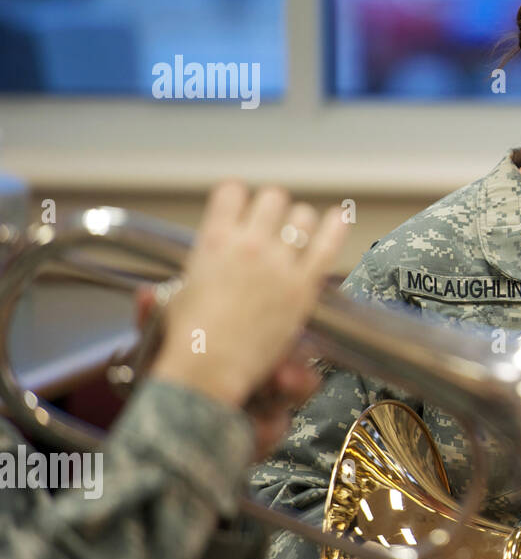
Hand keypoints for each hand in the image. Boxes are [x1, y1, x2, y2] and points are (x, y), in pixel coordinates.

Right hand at [149, 182, 346, 457]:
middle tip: (273, 227)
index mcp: (212, 241)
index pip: (231, 191)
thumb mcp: (170, 306)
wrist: (211, 367)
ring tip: (299, 237)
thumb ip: (164, 293)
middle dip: (273, 210)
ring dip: (300, 224)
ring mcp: (278, 262)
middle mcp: (246, 244)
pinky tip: (337, 219)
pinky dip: (335, 228)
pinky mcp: (303, 284)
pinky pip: (328, 243)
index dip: (239, 198)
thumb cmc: (189, 341)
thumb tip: (144, 296)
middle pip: (272, 198)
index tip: (243, 208)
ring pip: (302, 216)